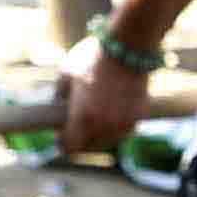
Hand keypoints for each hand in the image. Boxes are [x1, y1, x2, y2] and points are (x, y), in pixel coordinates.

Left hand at [58, 40, 153, 170]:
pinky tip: (114, 110)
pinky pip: (123, 129)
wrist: (128, 48)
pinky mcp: (138, 118)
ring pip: (108, 140)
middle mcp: (104, 127)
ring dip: (101, 133)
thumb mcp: (66, 72)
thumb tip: (58, 104)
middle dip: (82, 138)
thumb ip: (59, 94)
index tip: (61, 135)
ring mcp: (123, 125)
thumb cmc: (94, 57)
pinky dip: (117, 124)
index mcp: (83, 119)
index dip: (63, 142)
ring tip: (97, 116)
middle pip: (89, 147)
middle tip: (78, 124)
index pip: (70, 148)